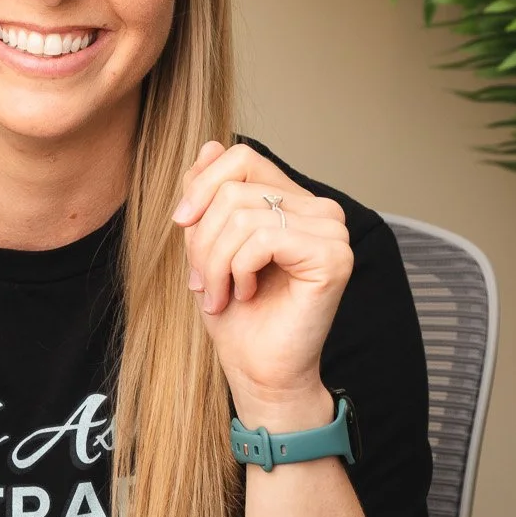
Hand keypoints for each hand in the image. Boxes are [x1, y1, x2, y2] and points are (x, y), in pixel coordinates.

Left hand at [172, 140, 352, 422]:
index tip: (181, 225)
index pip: (241, 157)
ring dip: (216, 261)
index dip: (202, 185)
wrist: (259, 371)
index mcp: (295, 201)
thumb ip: (210, 196)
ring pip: (245, 215)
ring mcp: (333, 231)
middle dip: (203, 238)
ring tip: (219, 293)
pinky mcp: (333, 256)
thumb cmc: (237, 316)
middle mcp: (321, 209)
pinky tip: (244, 295)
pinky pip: (264, 238)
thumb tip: (209, 145)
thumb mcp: (208, 245)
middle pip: (236, 188)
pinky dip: (238, 269)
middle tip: (202, 281)